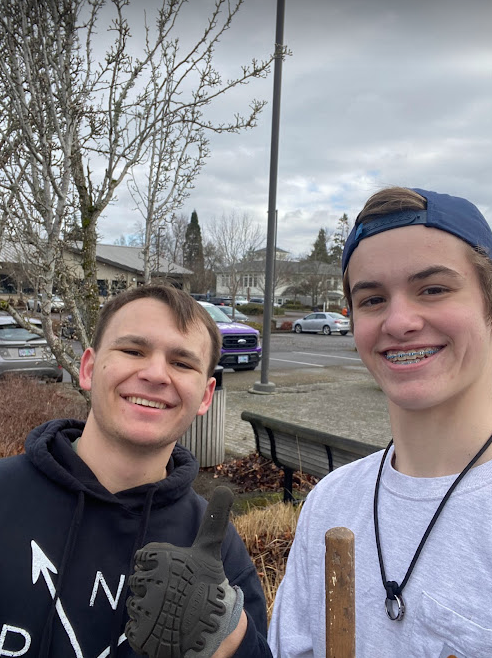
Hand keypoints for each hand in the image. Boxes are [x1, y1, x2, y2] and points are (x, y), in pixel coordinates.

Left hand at [126, 486, 243, 657]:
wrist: (217, 628)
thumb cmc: (209, 583)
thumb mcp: (210, 549)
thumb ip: (213, 520)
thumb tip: (225, 488)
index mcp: (163, 557)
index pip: (142, 559)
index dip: (156, 566)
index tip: (174, 574)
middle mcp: (153, 580)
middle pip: (137, 581)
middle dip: (153, 588)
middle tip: (174, 595)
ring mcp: (147, 608)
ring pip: (134, 604)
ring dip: (149, 610)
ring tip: (170, 612)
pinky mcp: (143, 634)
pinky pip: (133, 629)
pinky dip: (145, 631)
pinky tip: (163, 628)